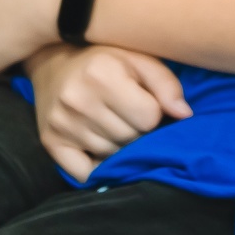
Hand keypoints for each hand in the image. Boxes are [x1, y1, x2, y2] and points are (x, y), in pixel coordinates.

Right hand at [27, 44, 188, 179]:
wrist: (53, 60)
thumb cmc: (106, 59)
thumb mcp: (139, 60)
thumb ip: (166, 85)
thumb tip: (184, 115)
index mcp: (102, 74)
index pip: (149, 117)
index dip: (153, 113)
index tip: (145, 103)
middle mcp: (78, 100)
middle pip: (130, 139)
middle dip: (137, 131)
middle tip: (128, 116)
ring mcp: (61, 124)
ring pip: (111, 156)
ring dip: (119, 146)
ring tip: (113, 125)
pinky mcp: (50, 142)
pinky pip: (84, 174)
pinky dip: (98, 167)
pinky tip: (100, 148)